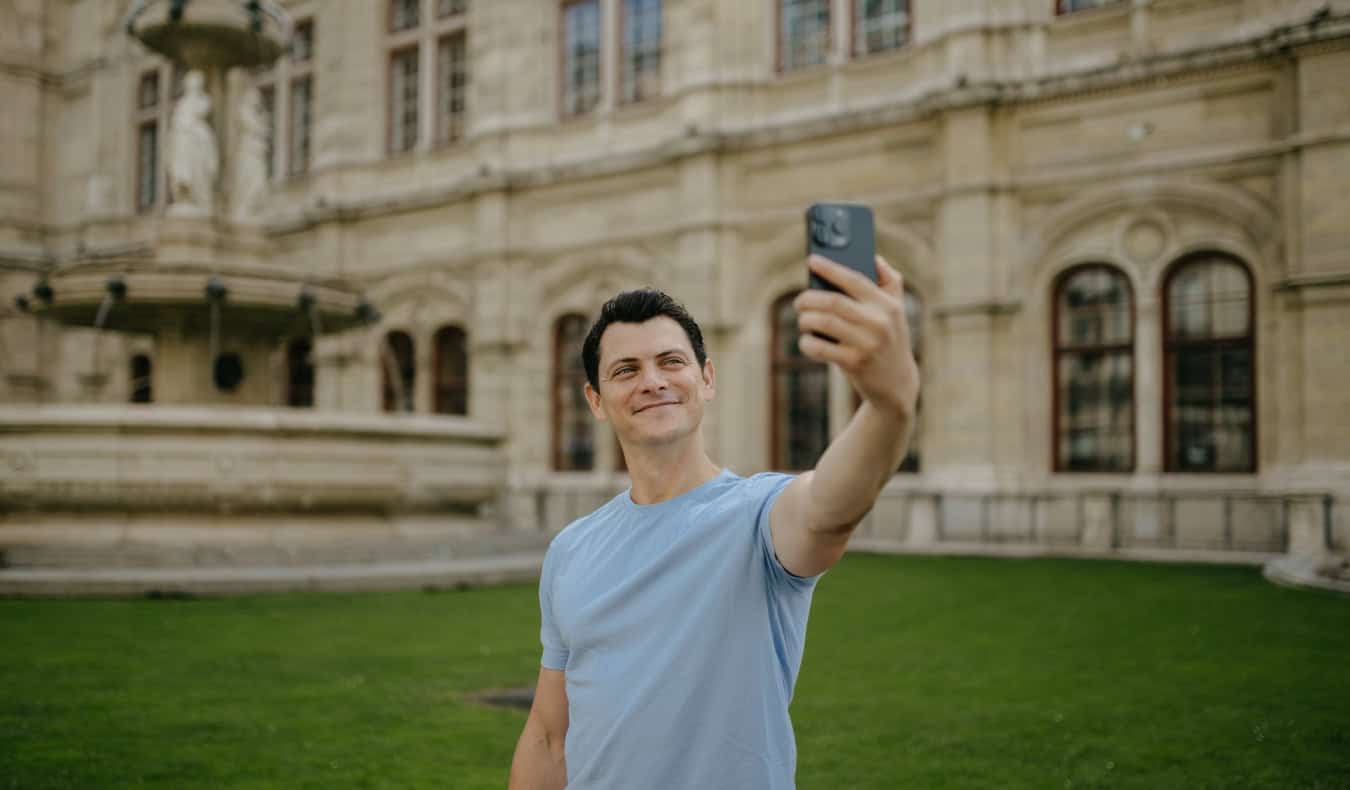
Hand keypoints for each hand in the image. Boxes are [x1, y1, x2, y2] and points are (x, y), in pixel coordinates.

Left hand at [793, 255, 919, 421]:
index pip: (855, 280)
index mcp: (888, 305)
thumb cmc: (890, 339)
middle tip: (800, 301)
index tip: (812, 260)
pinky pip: (820, 348)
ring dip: (805, 319)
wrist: (897, 383)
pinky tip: (807, 340)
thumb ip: (889, 281)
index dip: (830, 269)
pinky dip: (807, 342)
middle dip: (809, 299)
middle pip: (833, 302)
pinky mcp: (855, 362)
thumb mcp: (897, 310)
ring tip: (803, 319)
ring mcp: (867, 343)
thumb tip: (873, 257)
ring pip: (823, 322)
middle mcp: (879, 322)